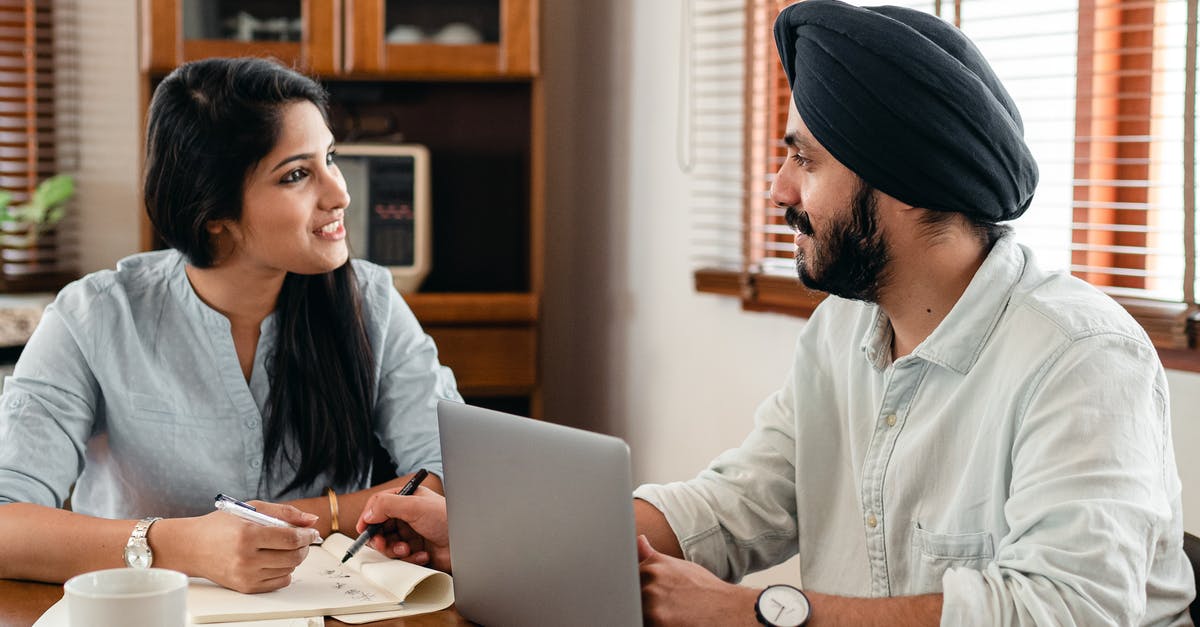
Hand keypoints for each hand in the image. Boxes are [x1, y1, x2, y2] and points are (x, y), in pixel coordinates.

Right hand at [166, 501, 320, 593]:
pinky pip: (279, 582)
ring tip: (284, 547)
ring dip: (294, 558)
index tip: (311, 532)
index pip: (290, 539)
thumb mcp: (251, 509)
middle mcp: (246, 558)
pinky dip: (285, 571)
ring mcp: (245, 575)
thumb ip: (284, 512)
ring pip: (288, 570)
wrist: (191, 547)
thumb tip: (311, 520)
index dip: (306, 535)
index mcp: (247, 535)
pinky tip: (276, 560)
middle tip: (302, 539)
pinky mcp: (245, 587)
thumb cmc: (219, 526)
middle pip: (293, 557)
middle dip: (304, 547)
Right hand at [356, 486, 451, 571]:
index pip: (379, 505)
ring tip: (408, 550)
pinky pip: (401, 557)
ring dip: (395, 550)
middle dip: (381, 538)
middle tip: (383, 544)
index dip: (369, 517)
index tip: (363, 529)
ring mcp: (411, 533)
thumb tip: (368, 514)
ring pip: (389, 544)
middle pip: (380, 527)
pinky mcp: (416, 550)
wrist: (467, 545)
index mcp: (407, 499)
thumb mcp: (415, 506)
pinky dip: (410, 558)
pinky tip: (423, 555)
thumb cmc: (447, 519)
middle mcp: (408, 516)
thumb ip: (388, 505)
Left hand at [638, 535, 760, 626]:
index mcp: (651, 568)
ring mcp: (652, 605)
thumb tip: (639, 541)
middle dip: (640, 604)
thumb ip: (653, 557)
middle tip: (665, 606)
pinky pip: (642, 622)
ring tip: (669, 614)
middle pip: (629, 598)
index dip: (632, 589)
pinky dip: (652, 623)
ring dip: (645, 615)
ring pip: (636, 612)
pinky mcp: (657, 624)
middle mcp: (649, 583)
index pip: (626, 579)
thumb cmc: (706, 590)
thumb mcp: (679, 567)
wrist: (729, 610)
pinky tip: (671, 621)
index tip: (642, 594)